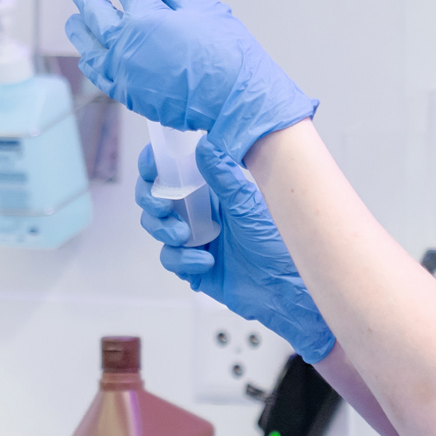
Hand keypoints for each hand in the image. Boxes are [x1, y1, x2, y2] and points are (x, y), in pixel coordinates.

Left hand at [65, 0, 316, 158]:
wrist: (235, 102)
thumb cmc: (226, 53)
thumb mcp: (203, 7)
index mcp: (146, 18)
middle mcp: (126, 44)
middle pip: (96, 12)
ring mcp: (122, 71)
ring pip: (89, 43)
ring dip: (81, 27)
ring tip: (76, 17)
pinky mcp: (127, 93)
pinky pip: (98, 73)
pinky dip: (91, 60)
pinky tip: (89, 53)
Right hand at [134, 137, 336, 361]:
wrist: (284, 289)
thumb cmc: (277, 244)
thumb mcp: (248, 206)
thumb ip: (223, 179)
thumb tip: (205, 146)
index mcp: (211, 191)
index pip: (173, 171)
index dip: (155, 166)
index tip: (151, 166)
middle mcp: (199, 212)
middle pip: (155, 198)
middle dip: (151, 200)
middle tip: (161, 207)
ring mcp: (193, 239)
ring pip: (157, 227)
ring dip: (163, 229)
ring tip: (184, 236)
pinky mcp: (190, 265)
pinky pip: (169, 258)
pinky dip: (182, 259)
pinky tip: (205, 261)